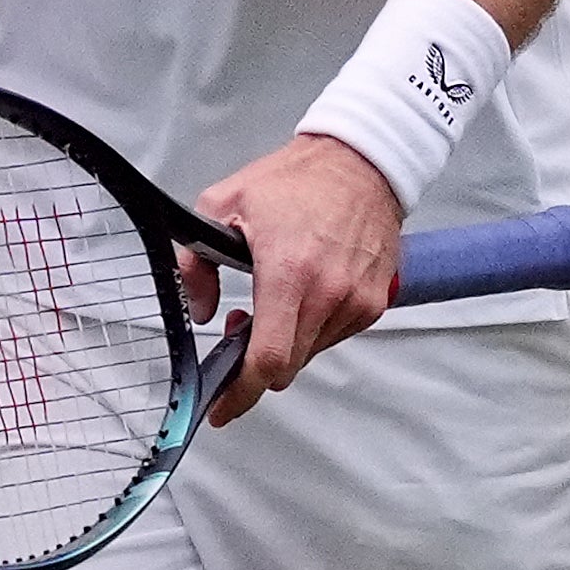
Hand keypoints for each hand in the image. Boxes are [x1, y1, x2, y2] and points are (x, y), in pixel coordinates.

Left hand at [188, 134, 402, 424]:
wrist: (361, 162)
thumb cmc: (297, 180)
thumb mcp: (224, 203)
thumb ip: (195, 263)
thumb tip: (197, 310)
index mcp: (289, 272)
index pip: (268, 359)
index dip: (241, 393)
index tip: (223, 407)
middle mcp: (328, 294)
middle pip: (286, 366)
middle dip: (256, 363)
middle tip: (239, 328)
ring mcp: (356, 302)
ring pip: (309, 354)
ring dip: (287, 342)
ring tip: (275, 299)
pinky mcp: (373, 303)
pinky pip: (333, 336)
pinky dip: (312, 327)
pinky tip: (304, 293)